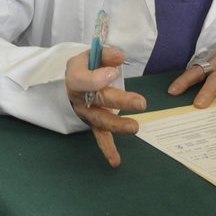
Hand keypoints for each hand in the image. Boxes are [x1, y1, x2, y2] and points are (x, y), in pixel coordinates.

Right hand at [65, 47, 146, 166]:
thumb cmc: (87, 66)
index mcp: (75, 77)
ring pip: (100, 120)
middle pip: (98, 100)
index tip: (114, 72)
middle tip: (140, 103)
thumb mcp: (92, 54)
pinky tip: (115, 161)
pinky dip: (107, 149)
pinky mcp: (94, 123)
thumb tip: (120, 58)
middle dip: (119, 101)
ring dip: (118, 125)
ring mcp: (86, 113)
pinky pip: (100, 136)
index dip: (98, 78)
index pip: (83, 79)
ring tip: (135, 128)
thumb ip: (106, 54)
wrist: (74, 80)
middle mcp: (79, 97)